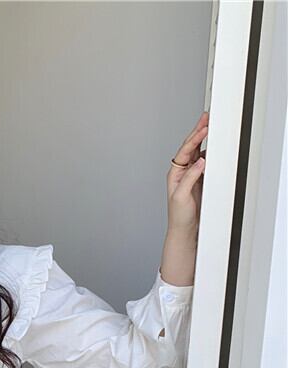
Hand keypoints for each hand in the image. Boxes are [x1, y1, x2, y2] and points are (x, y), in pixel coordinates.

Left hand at [167, 110, 207, 232]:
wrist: (185, 228)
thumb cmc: (178, 215)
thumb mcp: (181, 195)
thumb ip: (190, 177)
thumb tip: (200, 161)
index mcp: (175, 173)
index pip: (185, 151)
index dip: (194, 139)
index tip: (203, 128)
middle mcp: (182, 171)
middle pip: (190, 147)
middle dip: (198, 131)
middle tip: (206, 117)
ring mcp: (192, 174)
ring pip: (198, 151)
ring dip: (204, 139)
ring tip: (210, 125)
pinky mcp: (200, 179)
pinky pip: (206, 161)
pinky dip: (211, 151)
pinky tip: (215, 144)